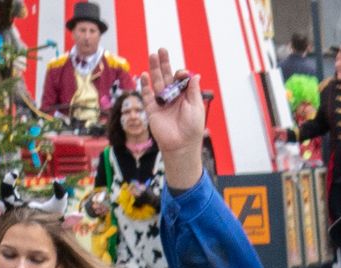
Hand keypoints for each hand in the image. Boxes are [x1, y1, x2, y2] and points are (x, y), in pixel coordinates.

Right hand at [145, 52, 207, 186]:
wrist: (181, 145)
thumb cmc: (192, 128)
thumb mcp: (196, 107)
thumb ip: (193, 91)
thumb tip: (195, 74)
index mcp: (184, 96)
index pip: (180, 80)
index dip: (180, 74)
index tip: (181, 73)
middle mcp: (172, 97)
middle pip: (166, 77)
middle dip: (164, 64)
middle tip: (161, 50)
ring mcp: (161, 102)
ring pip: (156, 82)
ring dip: (154, 69)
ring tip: (152, 55)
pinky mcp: (152, 109)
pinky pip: (147, 95)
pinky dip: (145, 85)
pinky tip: (145, 75)